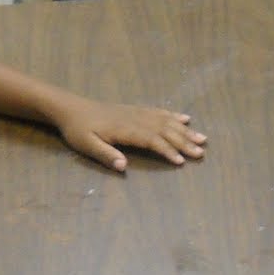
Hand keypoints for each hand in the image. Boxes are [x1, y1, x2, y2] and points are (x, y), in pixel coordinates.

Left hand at [54, 99, 204, 172]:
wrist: (71, 108)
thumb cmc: (78, 130)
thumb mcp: (87, 145)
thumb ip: (106, 154)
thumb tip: (123, 166)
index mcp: (125, 129)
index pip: (152, 140)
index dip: (167, 150)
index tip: (181, 161)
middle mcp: (135, 119)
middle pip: (165, 130)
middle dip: (184, 141)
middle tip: (201, 152)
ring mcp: (137, 113)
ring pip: (166, 121)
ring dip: (184, 130)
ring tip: (202, 138)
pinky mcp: (135, 110)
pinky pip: (158, 112)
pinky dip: (173, 115)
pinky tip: (184, 119)